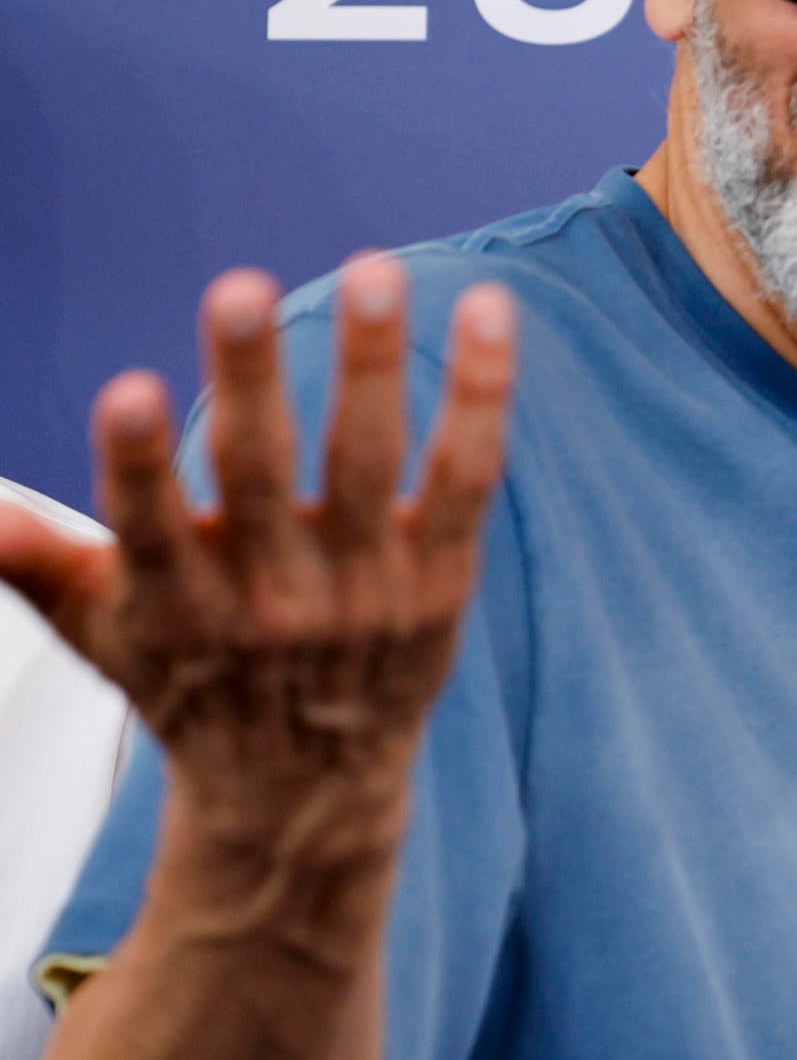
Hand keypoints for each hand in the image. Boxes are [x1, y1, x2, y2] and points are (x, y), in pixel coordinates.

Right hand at [0, 257, 514, 874]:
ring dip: (368, 364)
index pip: (149, 527)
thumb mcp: (103, 634)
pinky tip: (488, 310)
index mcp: (178, 605)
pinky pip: (467, 479)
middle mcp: (274, 598)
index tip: (128, 390)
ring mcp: (366, 590)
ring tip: (371, 270)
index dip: (136, 463)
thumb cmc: (189, 683)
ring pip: (370, 463)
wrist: (306, 789)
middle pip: (260, 475)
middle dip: (247, 380)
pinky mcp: (442, 582)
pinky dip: (481, 397)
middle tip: (238, 285)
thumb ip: (40, 563)